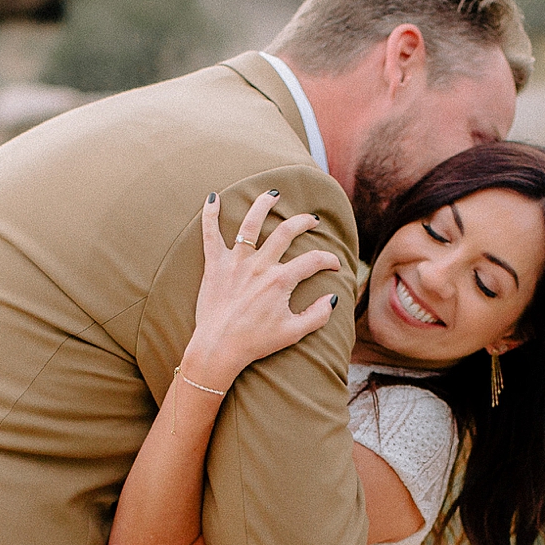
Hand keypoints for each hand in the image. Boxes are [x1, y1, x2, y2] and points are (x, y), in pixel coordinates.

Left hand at [179, 190, 340, 389]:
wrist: (218, 348)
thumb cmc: (255, 343)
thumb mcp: (293, 333)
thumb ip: (318, 315)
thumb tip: (333, 299)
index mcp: (280, 281)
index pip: (312, 261)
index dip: (329, 260)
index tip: (335, 265)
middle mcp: (259, 266)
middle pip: (286, 232)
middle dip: (303, 222)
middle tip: (311, 220)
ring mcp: (236, 262)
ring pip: (251, 224)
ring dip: (263, 205)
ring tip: (272, 195)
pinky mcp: (214, 265)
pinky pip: (210, 234)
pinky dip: (210, 214)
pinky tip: (212, 197)